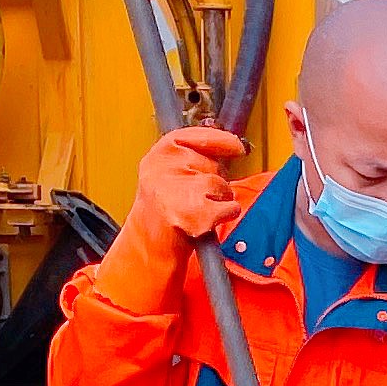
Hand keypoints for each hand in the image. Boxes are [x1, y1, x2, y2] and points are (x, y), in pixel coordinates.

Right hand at [122, 126, 246, 248]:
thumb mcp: (170, 174)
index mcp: (159, 155)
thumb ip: (194, 156)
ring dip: (219, 199)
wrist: (149, 248)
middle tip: (195, 197)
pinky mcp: (194, 214)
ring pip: (221, 185)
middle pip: (213, 164)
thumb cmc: (165, 210)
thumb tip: (234, 145)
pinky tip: (208, 220)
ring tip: (198, 209)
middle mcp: (164, 169)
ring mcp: (177, 191)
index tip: (237, 147)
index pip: (197, 137)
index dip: (221, 141)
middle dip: (214, 179)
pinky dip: (226, 215)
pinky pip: (230, 207)